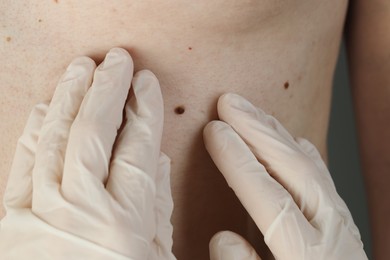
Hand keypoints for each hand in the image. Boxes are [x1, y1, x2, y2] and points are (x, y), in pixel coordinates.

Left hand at [0, 48, 174, 259]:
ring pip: (54, 140)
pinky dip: (33, 132)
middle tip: (116, 60)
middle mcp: (81, 213)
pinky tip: (43, 107)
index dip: (143, 111)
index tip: (147, 83)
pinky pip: (22, 165)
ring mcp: (39, 216)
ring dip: (69, 98)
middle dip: (107, 90)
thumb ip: (157, 207)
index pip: (136, 149)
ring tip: (81, 68)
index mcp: (126, 226)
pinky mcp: (10, 222)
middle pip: (92, 134)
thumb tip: (154, 161)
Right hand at [204, 93, 367, 259]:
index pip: (270, 199)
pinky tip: (289, 137)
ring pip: (311, 166)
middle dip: (258, 132)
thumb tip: (223, 236)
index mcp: (308, 259)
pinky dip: (302, 151)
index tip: (214, 131)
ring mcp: (341, 224)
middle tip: (228, 102)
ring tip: (249, 109)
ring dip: (276, 133)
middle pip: (295, 170)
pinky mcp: (343, 222)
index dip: (239, 162)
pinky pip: (323, 176)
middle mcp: (332, 234)